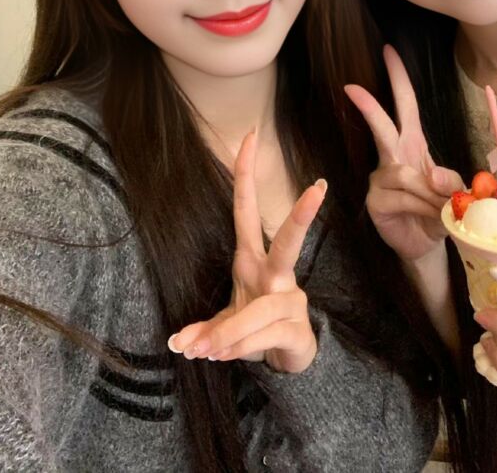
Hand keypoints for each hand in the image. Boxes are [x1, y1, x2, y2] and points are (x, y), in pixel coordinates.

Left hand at [168, 130, 325, 372]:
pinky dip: (237, 347)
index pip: (247, 208)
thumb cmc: (255, 327)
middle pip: (288, 241)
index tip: (251, 136)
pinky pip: (261, 336)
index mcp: (253, 259)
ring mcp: (290, 300)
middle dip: (302, 216)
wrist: (287, 359)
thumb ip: (205, 328)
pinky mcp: (295, 328)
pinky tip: (223, 355)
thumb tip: (178, 343)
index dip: (246, 173)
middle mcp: (275, 274)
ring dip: (227, 332)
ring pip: (258, 311)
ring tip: (205, 350)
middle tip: (318, 188)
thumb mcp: (225, 321)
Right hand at [345, 44, 464, 260]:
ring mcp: (380, 178)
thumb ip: (450, 180)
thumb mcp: (454, 192)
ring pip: (403, 172)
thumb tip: (432, 172)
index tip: (389, 51)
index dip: (398, 79)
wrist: (426, 245)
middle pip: (382, 125)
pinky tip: (428, 216)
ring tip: (442, 208)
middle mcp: (393, 157)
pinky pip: (401, 196)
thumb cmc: (438, 211)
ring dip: (429, 192)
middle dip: (369, 105)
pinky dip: (422, 206)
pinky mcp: (375, 201)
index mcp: (413, 145)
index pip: (406, 105)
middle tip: (351, 86)